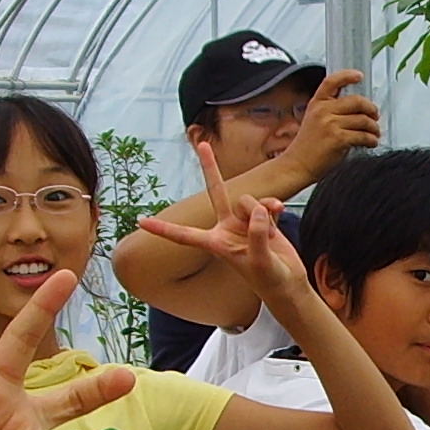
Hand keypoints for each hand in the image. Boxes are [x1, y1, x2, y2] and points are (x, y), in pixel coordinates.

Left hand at [138, 139, 307, 300]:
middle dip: (211, 168)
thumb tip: (258, 209)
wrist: (289, 285)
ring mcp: (244, 223)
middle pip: (216, 193)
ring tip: (271, 234)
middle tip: (202, 144)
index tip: (141, 222)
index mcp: (216, 244)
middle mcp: (227, 229)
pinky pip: (266, 203)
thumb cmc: (270, 280)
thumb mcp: (260, 262)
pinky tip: (280, 214)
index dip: (162, 228)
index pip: (184, 235)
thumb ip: (256, 235)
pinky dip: (273, 207)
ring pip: (249, 201)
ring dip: (261, 210)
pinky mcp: (262, 220)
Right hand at [288, 70, 381, 179]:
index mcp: (317, 103)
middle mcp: (323, 110)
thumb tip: (358, 109)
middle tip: (375, 116)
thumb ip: (331, 110)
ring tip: (375, 133)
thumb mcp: (314, 120)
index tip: (359, 76)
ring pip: (363, 120)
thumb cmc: (307, 146)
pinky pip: (363, 136)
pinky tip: (371, 142)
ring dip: (374, 128)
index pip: (332, 82)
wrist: (297, 165)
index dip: (347, 76)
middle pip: (356, 101)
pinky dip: (371, 140)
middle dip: (371, 109)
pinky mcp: (338, 139)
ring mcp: (331, 124)